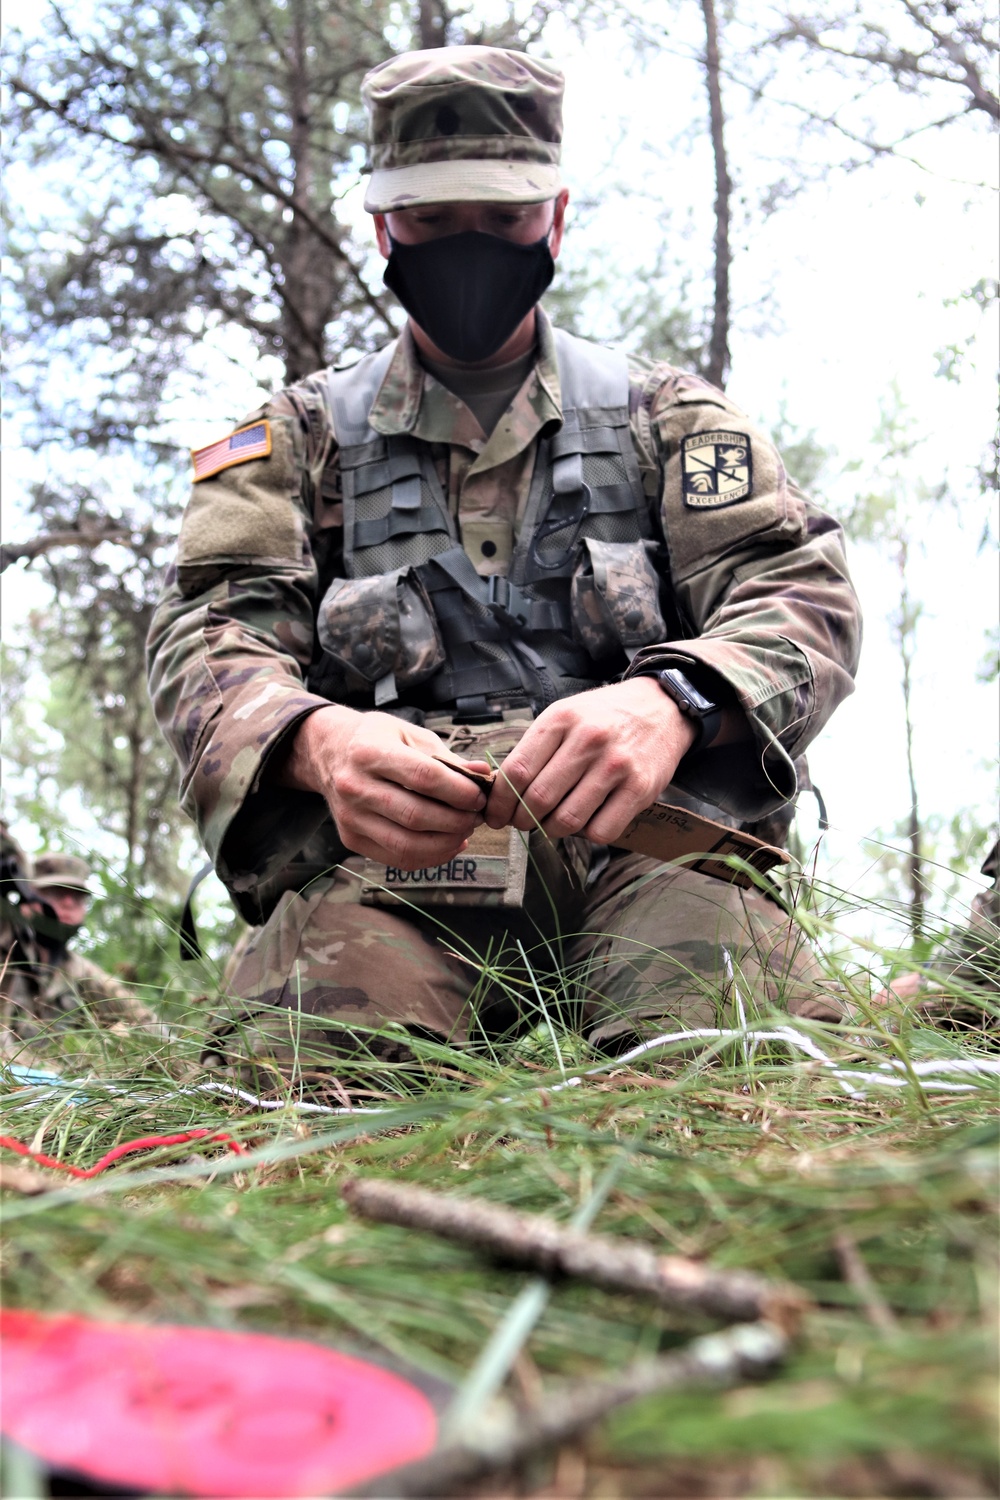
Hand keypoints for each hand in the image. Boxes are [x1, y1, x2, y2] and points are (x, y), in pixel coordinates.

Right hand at [275, 706, 488, 868]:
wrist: (329, 752)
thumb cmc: (378, 740)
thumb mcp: (410, 735)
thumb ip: (447, 758)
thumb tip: (483, 774)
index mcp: (369, 752)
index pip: (423, 777)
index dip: (458, 791)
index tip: (480, 796)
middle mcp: (354, 787)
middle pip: (416, 816)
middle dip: (457, 820)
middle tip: (477, 816)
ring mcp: (350, 817)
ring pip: (407, 845)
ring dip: (446, 843)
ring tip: (465, 830)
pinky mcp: (350, 839)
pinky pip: (397, 859)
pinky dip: (430, 857)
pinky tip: (448, 843)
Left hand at [484, 678, 697, 843]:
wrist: (661, 708)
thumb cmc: (603, 717)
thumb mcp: (564, 715)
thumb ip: (534, 749)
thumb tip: (502, 793)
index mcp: (561, 720)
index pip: (517, 771)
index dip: (500, 802)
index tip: (495, 816)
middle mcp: (588, 740)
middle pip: (538, 799)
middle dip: (522, 820)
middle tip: (522, 822)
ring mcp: (616, 765)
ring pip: (567, 820)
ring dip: (552, 829)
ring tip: (553, 821)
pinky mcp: (640, 788)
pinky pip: (602, 831)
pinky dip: (587, 834)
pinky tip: (586, 819)